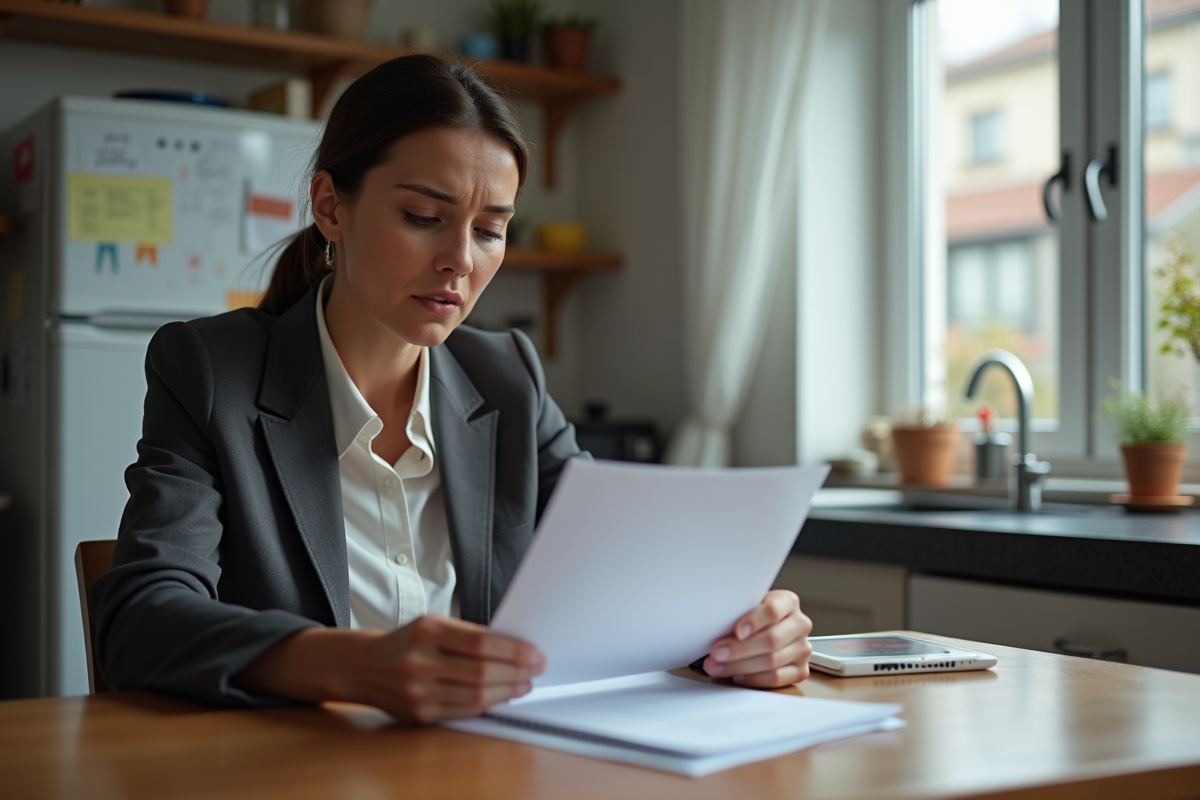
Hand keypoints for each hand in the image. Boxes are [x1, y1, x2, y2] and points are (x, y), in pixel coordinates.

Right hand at [355, 616, 544, 722]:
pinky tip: (501, 697)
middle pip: (482, 672)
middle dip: (517, 673)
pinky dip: (487, 705)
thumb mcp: (434, 624)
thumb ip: (469, 634)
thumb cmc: (408, 642)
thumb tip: (514, 647)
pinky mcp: (419, 714)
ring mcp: (418, 691)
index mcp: (427, 631)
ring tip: (524, 684)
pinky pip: (463, 711)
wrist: (365, 666)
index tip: (535, 654)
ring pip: (475, 696)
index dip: (514, 651)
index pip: (482, 643)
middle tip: (536, 670)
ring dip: (507, 692)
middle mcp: (420, 661)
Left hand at [702, 590, 812, 687]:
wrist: (766, 629)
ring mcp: (802, 649)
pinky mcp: (801, 670)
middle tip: (717, 652)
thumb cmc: (752, 617)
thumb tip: (714, 625)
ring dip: (740, 666)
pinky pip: (776, 679)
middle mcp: (800, 624)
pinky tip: (736, 675)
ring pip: (772, 662)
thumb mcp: (746, 607)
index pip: (773, 610)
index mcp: (788, 602)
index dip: (753, 621)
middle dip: (740, 649)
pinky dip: (753, 678)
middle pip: (772, 640)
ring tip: (718, 666)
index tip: (736, 631)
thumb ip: (738, 613)